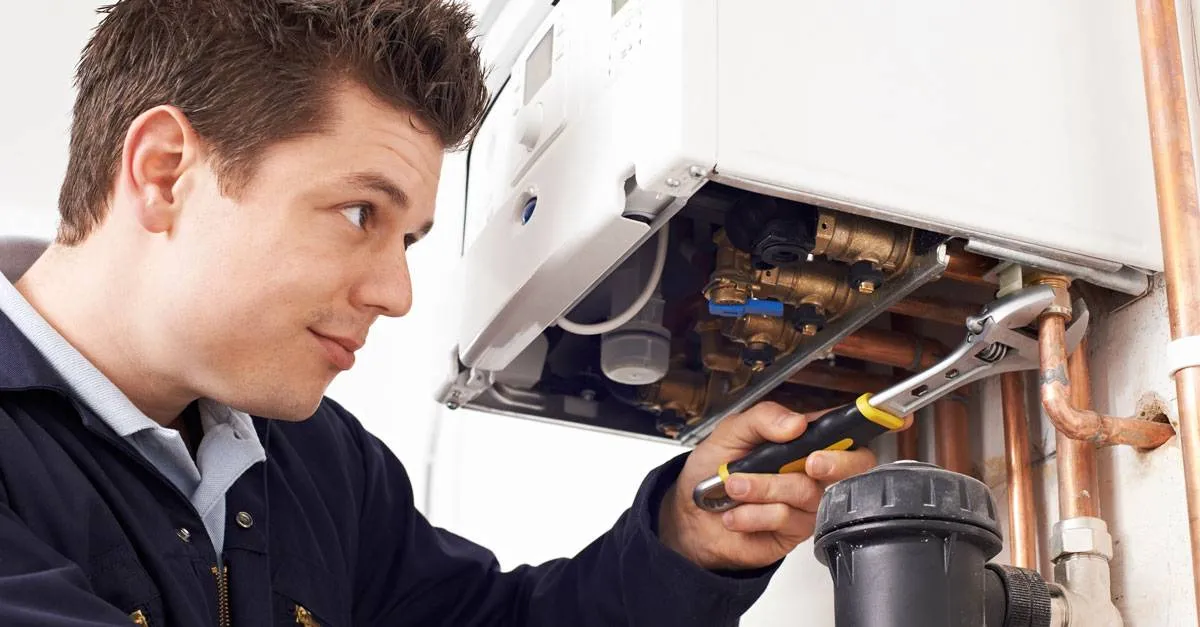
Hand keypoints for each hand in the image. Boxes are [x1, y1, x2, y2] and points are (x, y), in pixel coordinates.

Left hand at [657, 401, 884, 570]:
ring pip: (808, 492)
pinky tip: (737, 513)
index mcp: (802, 439)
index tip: (897, 416)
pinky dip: (755, 513)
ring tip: (735, 486)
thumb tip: (796, 422)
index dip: (875, 421)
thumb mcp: (730, 432)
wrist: (689, 518)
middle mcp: (811, 470)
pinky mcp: (794, 532)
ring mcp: (806, 502)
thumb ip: (763, 419)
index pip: (846, 428)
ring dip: (766, 488)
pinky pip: (787, 519)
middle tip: (807, 461)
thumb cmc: (711, 470)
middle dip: (833, 462)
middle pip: (853, 465)